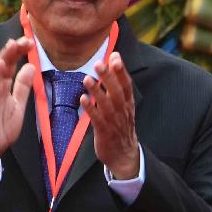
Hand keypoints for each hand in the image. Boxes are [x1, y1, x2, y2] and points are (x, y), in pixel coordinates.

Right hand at [0, 37, 35, 174]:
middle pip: (4, 65)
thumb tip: (30, 67)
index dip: (19, 53)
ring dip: (4, 58)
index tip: (30, 42)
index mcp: (4, 87)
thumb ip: (22, 87)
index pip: (12, 66)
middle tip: (25, 39)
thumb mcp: (18, 104)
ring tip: (12, 45)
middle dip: (13, 51)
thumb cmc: (1, 126)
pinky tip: (0, 64)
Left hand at [82, 52, 139, 179]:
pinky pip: (97, 119)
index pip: (127, 84)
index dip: (121, 71)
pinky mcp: (104, 132)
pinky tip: (83, 99)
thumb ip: (117, 83)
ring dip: (97, 92)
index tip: (115, 56)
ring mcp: (114, 121)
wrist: (124, 154)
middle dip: (109, 78)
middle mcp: (122, 111)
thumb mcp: (123, 104)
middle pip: (117, 92)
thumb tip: (114, 58)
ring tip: (87, 79)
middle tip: (99, 64)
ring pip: (107, 104)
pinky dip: (91, 109)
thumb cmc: (120, 125)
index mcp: (128, 103)